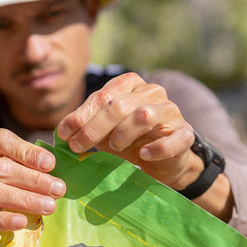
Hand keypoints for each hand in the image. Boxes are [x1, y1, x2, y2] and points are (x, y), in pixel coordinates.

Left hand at [56, 72, 201, 188]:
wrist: (164, 161)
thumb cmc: (130, 141)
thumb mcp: (104, 132)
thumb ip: (84, 126)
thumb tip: (61, 132)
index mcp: (130, 85)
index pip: (102, 96)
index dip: (81, 116)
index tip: (63, 134)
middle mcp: (152, 93)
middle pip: (119, 106)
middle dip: (94, 128)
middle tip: (78, 147)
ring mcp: (171, 112)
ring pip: (144, 116)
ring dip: (123, 134)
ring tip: (113, 149)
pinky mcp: (185, 134)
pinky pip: (173, 139)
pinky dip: (157, 148)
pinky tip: (143, 155)